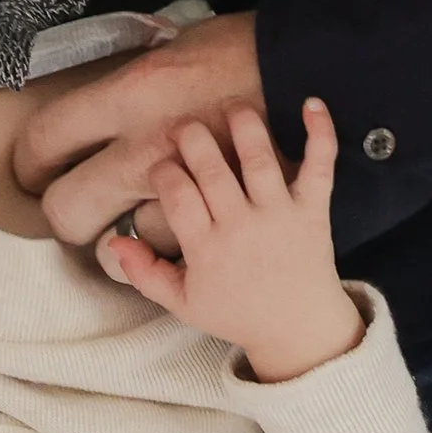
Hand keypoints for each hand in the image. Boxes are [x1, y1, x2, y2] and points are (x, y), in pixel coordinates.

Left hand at [11, 11, 266, 245]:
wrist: (315, 70)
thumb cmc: (244, 48)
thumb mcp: (174, 45)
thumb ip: (129, 78)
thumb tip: (95, 99)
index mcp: (129, 96)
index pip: (47, 138)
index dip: (29, 159)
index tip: (34, 164)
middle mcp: (146, 150)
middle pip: (68, 208)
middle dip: (62, 211)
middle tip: (70, 199)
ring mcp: (182, 190)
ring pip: (122, 236)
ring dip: (123, 227)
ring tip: (126, 214)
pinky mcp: (217, 215)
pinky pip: (176, 245)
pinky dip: (171, 242)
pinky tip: (170, 231)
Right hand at [97, 102, 359, 382]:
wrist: (298, 329)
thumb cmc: (237, 313)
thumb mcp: (183, 303)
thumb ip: (144, 274)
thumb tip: (112, 240)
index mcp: (206, 250)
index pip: (176, 194)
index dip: (163, 170)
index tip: (163, 166)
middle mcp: (241, 227)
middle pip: (210, 167)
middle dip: (192, 136)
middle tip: (185, 127)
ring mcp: (279, 215)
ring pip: (257, 157)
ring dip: (242, 122)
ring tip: (230, 107)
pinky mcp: (314, 210)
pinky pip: (319, 165)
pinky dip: (320, 133)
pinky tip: (311, 103)